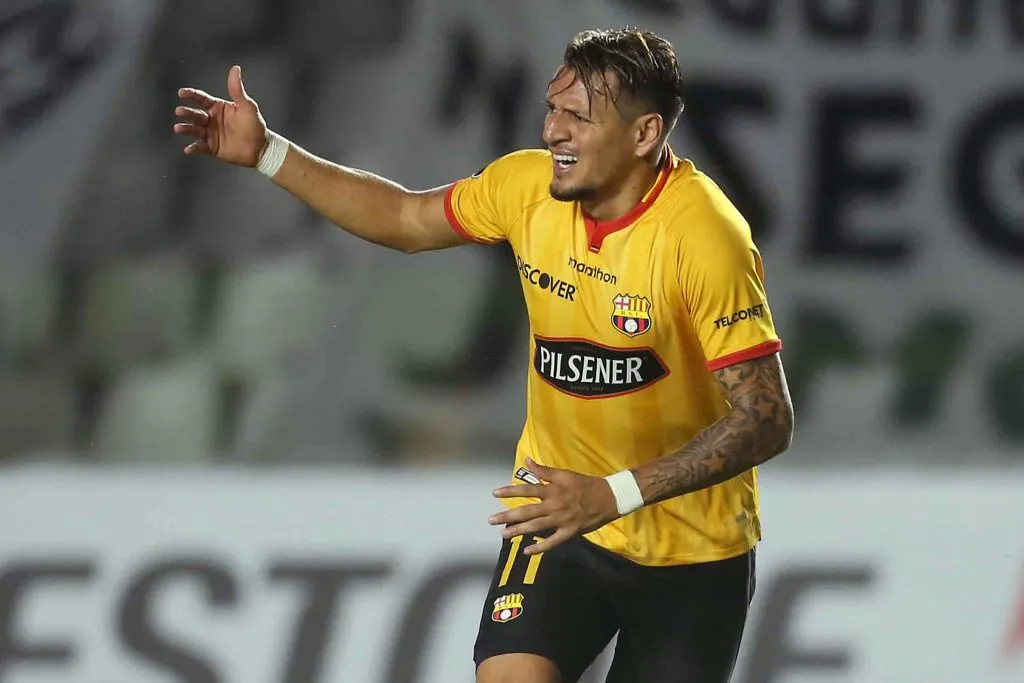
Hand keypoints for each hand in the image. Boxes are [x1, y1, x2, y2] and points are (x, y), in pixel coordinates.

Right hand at [174, 65, 268, 166]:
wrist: (261, 147)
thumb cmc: (255, 125)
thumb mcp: (247, 106)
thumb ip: (237, 89)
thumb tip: (235, 69)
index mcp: (218, 108)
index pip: (201, 99)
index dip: (191, 95)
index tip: (182, 92)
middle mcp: (211, 120)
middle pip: (195, 114)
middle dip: (186, 112)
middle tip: (180, 111)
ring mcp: (211, 134)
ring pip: (194, 130)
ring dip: (186, 128)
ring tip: (179, 128)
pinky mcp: (212, 147)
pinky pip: (200, 147)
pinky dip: (193, 148)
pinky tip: (188, 149)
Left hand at [488, 458, 620, 554]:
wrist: (607, 498)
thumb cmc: (584, 484)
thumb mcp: (564, 474)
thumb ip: (544, 470)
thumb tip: (526, 462)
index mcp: (553, 490)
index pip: (527, 490)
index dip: (510, 491)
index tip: (495, 493)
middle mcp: (554, 506)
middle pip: (527, 511)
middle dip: (508, 516)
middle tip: (491, 520)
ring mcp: (561, 521)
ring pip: (536, 527)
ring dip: (519, 531)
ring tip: (504, 534)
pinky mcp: (569, 532)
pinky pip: (552, 542)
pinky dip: (540, 548)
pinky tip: (527, 551)